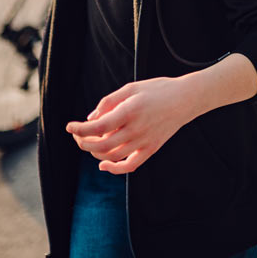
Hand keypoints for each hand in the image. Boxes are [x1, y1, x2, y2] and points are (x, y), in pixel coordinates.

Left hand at [66, 77, 196, 174]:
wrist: (186, 98)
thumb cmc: (158, 89)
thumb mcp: (132, 87)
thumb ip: (108, 102)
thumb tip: (90, 119)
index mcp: (130, 111)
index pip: (98, 127)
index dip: (80, 129)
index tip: (70, 126)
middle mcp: (136, 129)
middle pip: (100, 145)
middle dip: (83, 141)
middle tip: (78, 133)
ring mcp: (144, 142)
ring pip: (111, 157)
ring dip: (94, 153)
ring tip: (90, 142)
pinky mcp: (151, 149)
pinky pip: (129, 166)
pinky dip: (113, 169)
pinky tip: (102, 164)